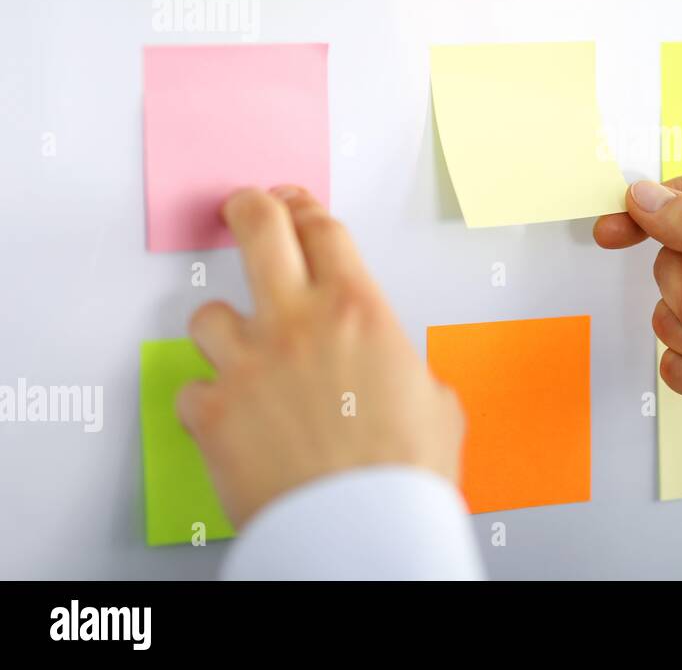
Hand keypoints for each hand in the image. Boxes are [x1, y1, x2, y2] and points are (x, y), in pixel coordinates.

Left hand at [178, 187, 463, 526]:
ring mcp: (248, 364)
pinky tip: (231, 415)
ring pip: (208, 315)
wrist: (364, 529)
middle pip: (259, 229)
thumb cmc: (406, 473)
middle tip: (243, 206)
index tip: (295, 204)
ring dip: (223, 329)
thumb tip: (391, 371)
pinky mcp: (214, 411)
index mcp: (359, 311)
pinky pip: (195, 390)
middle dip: (247, 207)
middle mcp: (298, 324)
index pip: (322, 230)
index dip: (305, 207)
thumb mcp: (433, 399)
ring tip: (238, 346)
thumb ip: (399, 365)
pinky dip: (211, 402)